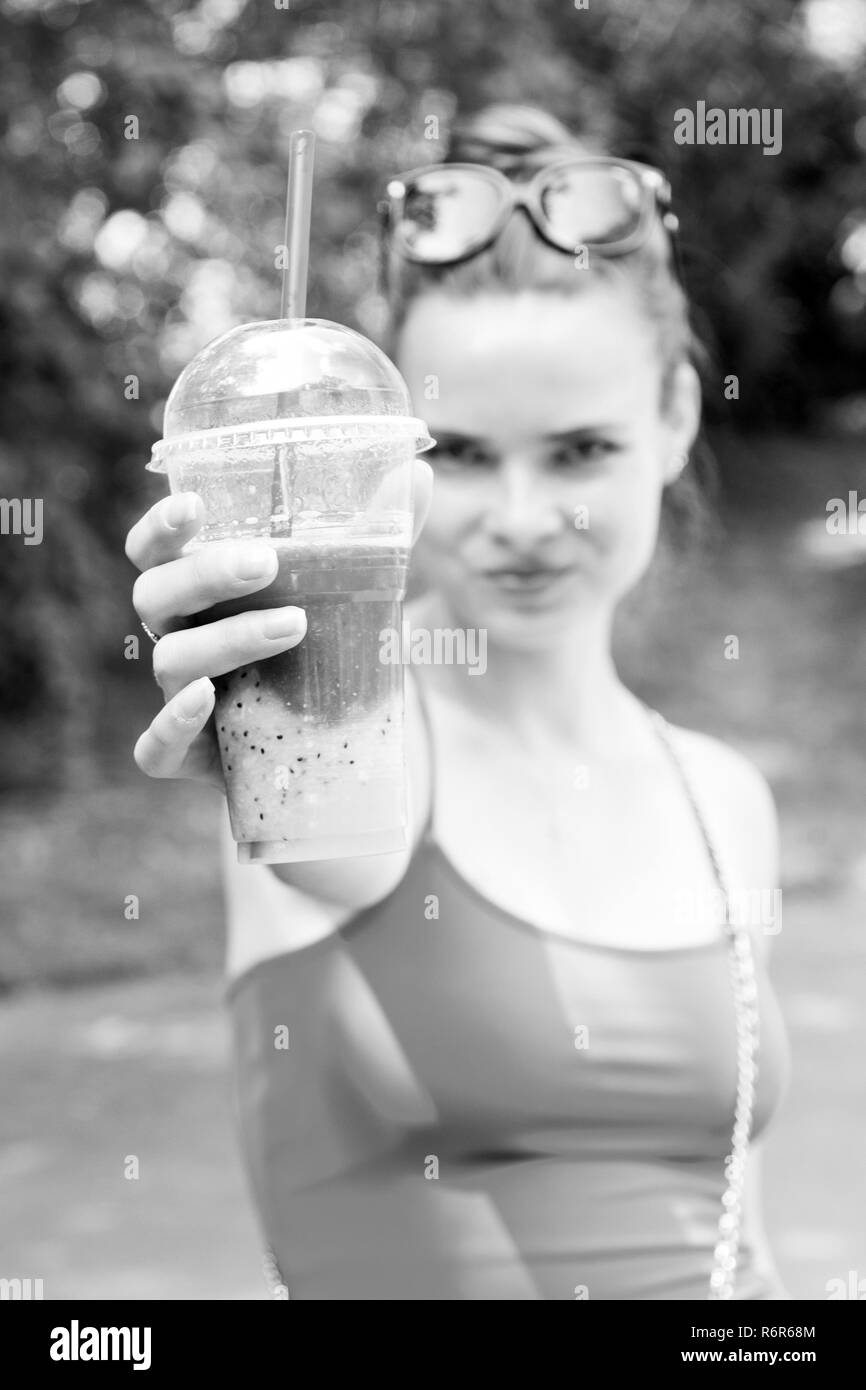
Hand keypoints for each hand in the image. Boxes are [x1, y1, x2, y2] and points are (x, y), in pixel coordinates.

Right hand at [125, 459, 433, 789]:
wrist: (323, 752)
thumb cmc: (319, 655)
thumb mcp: (350, 593)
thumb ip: (376, 535)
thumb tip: (421, 472)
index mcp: (199, 594)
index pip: (153, 552)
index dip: (160, 528)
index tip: (193, 505)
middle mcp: (178, 638)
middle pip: (154, 595)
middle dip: (204, 574)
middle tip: (266, 562)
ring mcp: (177, 697)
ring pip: (171, 661)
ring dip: (227, 638)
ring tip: (294, 626)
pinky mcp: (186, 757)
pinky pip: (155, 747)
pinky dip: (172, 724)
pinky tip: (206, 701)